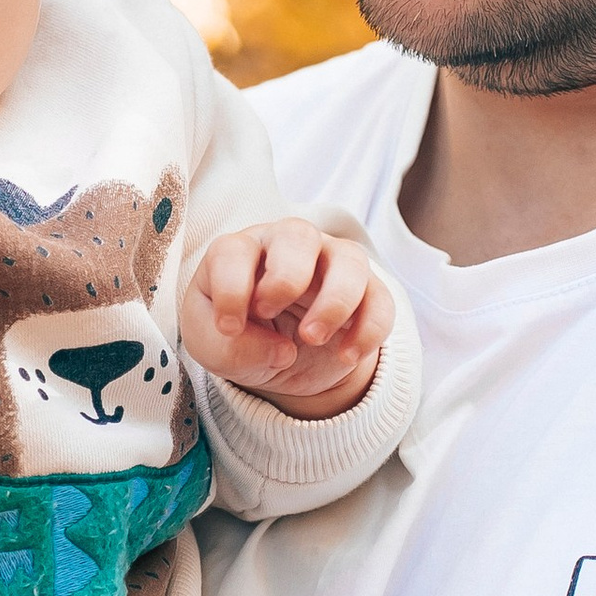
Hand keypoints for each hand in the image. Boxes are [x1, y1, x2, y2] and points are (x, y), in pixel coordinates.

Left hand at [181, 218, 393, 416]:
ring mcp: (331, 263)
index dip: (231, 289)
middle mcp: (287, 246)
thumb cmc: (240, 338)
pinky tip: (346, 356)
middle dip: (286, 277)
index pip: (233, 251)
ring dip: (334, 301)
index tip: (229, 327)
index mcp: (241, 252)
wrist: (281, 362)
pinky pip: (380, 299)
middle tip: (270, 313)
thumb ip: (229, 349)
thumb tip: (281, 351)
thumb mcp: (214, 349)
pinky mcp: (365, 292)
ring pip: (349, 258)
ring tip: (314, 339)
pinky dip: (369, 329)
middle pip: (297, 234)